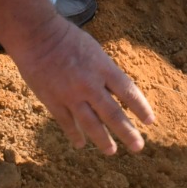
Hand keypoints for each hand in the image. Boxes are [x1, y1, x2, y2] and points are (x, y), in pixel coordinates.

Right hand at [6, 16, 155, 154]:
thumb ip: (104, 72)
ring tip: (112, 151)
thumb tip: (117, 92)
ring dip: (103, 139)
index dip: (140, 108)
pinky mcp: (52, 100)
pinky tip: (81, 144)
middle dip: (127, 132)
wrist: (37, 36)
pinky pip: (67, 122)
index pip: (128, 91)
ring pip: (91, 123)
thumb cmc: (68, 38)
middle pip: (113, 113)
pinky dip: (75, 134)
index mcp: (103, 67)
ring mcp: (70, 94)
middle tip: (138, 146)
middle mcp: (90, 84)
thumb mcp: (94, 50)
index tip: (150, 121)